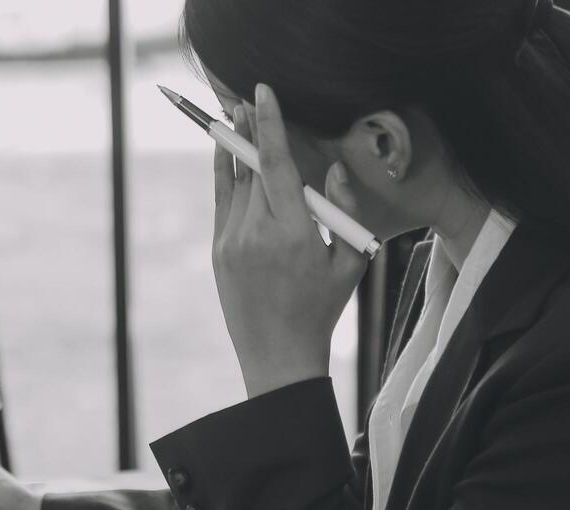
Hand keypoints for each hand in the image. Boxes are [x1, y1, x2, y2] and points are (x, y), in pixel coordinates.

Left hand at [213, 83, 368, 397]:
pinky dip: (225, 174)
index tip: (261, 93)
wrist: (278, 356)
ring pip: (235, 183)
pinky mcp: (219, 252)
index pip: (275, 165)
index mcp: (293, 234)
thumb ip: (345, 211)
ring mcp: (232, 242)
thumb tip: (335, 170)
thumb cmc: (321, 310)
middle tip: (248, 97)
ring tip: (236, 116)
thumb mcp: (350, 262)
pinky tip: (227, 153)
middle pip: (251, 166)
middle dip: (249, 129)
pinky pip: (222, 202)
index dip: (268, 125)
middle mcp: (257, 234)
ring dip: (237, 149)